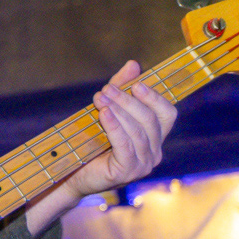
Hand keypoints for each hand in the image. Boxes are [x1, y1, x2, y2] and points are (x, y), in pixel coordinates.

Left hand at [27, 60, 176, 232]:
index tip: (136, 83)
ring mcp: (143, 165)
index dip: (154, 97)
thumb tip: (134, 64)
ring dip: (118, 111)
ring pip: (137, 131)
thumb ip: (122, 90)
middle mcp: (154, 153)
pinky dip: (114, 126)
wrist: (72, 174)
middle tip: (107, 89)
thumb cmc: (91, 143)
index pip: (167, 114)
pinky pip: (124, 145)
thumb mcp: (108, 112)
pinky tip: (104, 113)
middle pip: (149, 120)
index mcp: (155, 139)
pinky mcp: (127, 172)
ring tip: (100, 97)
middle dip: (128, 101)